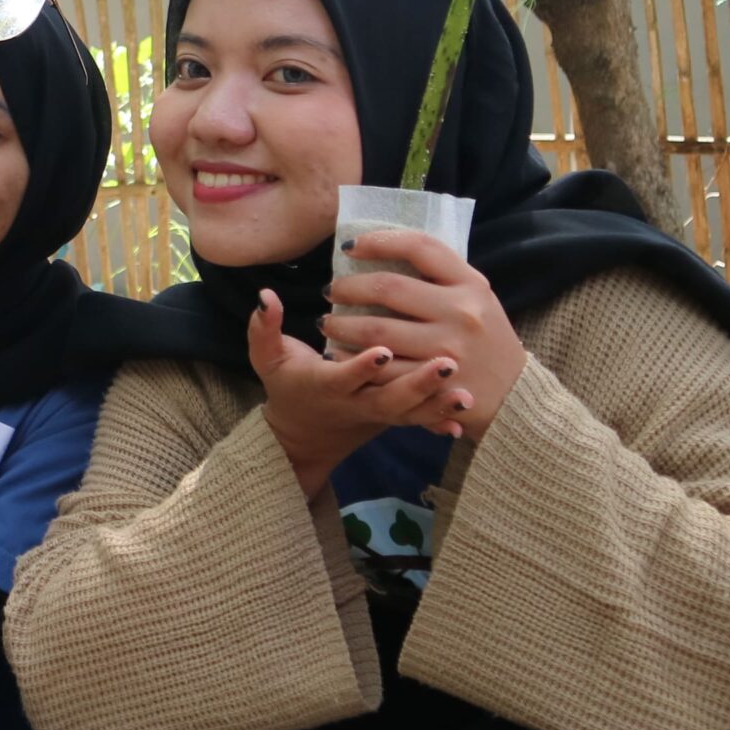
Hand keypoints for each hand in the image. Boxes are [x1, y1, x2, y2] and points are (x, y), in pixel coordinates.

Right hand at [251, 289, 467, 497]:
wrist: (307, 432)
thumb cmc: (289, 384)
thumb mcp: (268, 358)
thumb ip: (263, 328)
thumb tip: (265, 297)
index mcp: (326, 385)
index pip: (344, 377)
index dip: (362, 367)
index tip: (383, 350)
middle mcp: (356, 403)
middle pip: (388, 400)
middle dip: (418, 385)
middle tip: (446, 365)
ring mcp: (378, 413)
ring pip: (410, 413)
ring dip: (438, 403)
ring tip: (466, 393)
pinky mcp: (395, 416)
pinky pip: (419, 419)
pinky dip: (442, 417)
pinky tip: (466, 410)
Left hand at [316, 229, 525, 434]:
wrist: (515, 397)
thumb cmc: (486, 340)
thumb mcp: (477, 298)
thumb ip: (441, 276)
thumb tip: (385, 247)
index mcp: (471, 285)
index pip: (419, 247)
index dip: (379, 241)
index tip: (350, 247)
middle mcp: (461, 313)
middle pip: (388, 288)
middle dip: (349, 287)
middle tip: (331, 290)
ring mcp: (447, 350)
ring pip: (377, 330)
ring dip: (341, 324)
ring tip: (327, 322)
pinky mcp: (434, 385)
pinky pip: (380, 369)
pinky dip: (351, 359)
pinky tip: (337, 352)